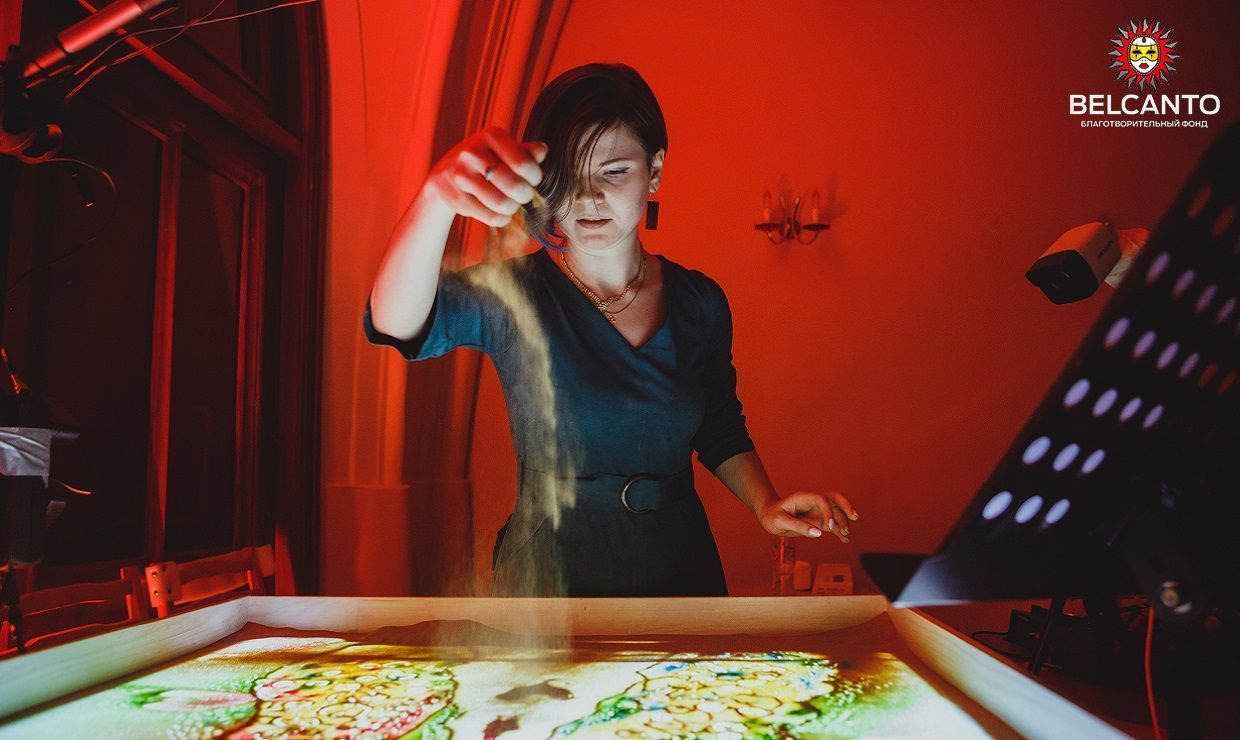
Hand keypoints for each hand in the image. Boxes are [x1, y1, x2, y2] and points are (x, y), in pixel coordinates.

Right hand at [424, 126, 546, 227]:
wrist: (445, 174)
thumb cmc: (485, 161)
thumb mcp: (503, 150)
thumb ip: (525, 152)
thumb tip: (543, 150)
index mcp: (491, 136)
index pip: (523, 163)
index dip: (535, 177)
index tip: (533, 180)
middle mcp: (473, 153)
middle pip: (513, 185)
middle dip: (525, 195)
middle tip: (524, 196)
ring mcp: (461, 175)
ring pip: (501, 204)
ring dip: (513, 208)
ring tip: (512, 205)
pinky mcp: (456, 197)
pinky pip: (490, 216)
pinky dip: (501, 219)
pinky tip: (500, 213)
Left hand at [757, 491, 858, 542]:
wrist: (769, 517)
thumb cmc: (773, 517)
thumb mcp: (780, 521)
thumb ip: (798, 526)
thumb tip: (818, 533)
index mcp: (804, 498)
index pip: (822, 499)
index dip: (828, 511)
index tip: (829, 526)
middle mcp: (814, 503)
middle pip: (835, 499)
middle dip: (847, 506)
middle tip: (854, 517)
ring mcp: (818, 512)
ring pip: (837, 513)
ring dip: (844, 522)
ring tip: (846, 535)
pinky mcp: (819, 522)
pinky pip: (833, 525)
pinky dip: (840, 531)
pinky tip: (845, 540)